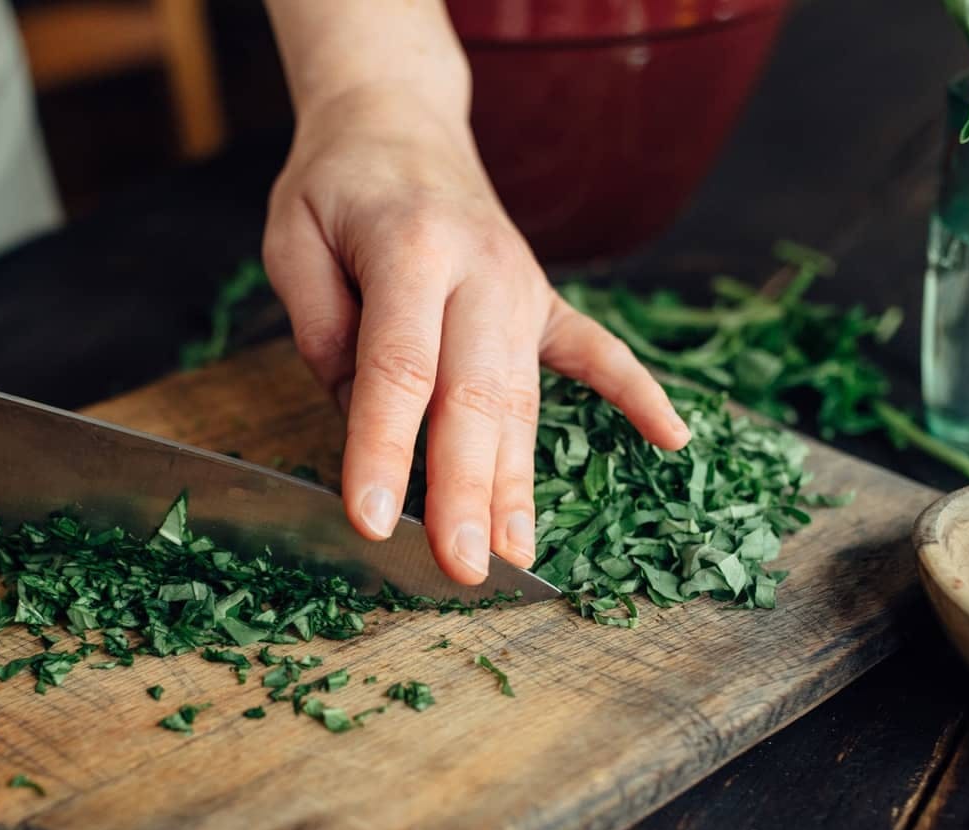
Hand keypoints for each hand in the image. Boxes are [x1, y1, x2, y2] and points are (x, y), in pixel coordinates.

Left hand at [263, 89, 689, 584]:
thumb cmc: (336, 186)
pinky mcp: (542, 298)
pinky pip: (598, 351)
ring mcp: (522, 286)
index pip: (399, 367)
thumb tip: (364, 418)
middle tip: (462, 569)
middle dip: (468, 491)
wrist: (397, 120)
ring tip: (518, 558)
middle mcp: (481, 271)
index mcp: (411, 249)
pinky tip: (674, 442)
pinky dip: (636, 395)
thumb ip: (324, 329)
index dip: (383, 449)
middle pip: (475, 397)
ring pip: (524, 397)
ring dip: (521, 481)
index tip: (372, 521)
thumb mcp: (295, 241)